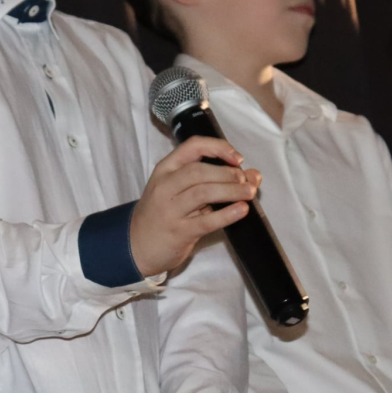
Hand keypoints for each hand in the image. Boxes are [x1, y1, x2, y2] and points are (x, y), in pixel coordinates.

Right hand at [131, 136, 259, 277]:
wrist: (137, 246)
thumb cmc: (163, 214)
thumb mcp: (181, 191)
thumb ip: (214, 180)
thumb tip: (254, 175)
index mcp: (165, 169)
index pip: (192, 146)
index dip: (218, 147)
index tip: (237, 158)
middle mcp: (165, 186)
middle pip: (199, 170)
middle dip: (227, 173)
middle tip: (246, 180)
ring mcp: (170, 210)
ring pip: (203, 192)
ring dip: (230, 190)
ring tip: (249, 192)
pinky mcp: (178, 232)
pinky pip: (205, 221)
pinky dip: (226, 215)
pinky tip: (241, 210)